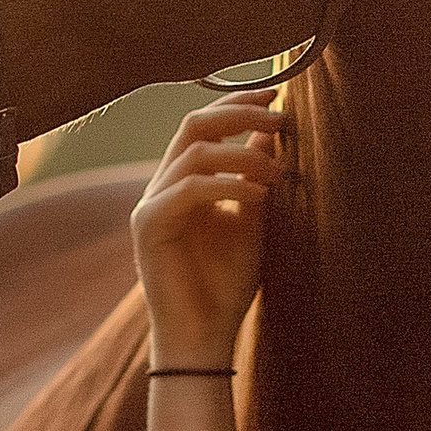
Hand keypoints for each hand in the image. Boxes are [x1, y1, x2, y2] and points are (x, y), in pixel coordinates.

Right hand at [128, 92, 287, 365]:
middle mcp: (162, 187)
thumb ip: (254, 176)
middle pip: (194, 126)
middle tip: (282, 117)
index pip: (203, 125)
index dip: (237, 103)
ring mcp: (151, 205)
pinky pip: (189, 189)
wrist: (205, 335)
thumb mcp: (251, 219)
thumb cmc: (226, 285)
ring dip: (243, 157)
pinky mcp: (149, 226)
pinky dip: (228, 186)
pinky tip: (259, 197)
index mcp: (183, 182)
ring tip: (279, 175)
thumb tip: (269, 132)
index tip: (277, 94)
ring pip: (195, 154)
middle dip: (239, 114)